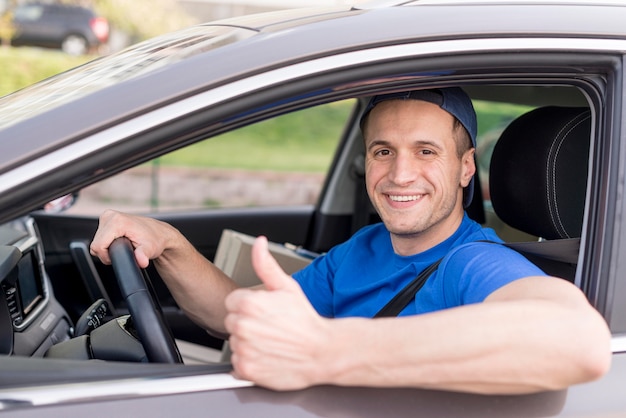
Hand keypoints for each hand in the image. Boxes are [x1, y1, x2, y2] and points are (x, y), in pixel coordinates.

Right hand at [90, 209, 178, 267]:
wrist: (159, 233)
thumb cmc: (155, 240)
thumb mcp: (150, 249)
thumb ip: (144, 255)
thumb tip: (141, 261)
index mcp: (117, 221)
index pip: (98, 246)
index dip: (106, 256)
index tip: (120, 256)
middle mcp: (110, 216)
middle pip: (96, 244)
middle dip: (107, 252)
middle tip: (124, 251)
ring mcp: (108, 216)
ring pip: (97, 240)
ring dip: (107, 247)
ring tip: (123, 245)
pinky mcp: (107, 218)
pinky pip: (99, 236)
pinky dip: (107, 241)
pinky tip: (119, 241)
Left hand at [224, 236, 330, 389]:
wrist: (323, 351)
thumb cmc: (306, 320)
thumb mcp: (287, 286)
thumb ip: (266, 264)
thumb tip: (259, 244)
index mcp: (249, 303)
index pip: (232, 303)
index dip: (249, 307)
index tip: (265, 313)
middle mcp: (243, 326)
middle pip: (231, 322)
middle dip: (247, 324)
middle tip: (270, 328)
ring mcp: (244, 348)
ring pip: (234, 343)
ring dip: (248, 344)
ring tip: (271, 342)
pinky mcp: (246, 369)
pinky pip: (237, 364)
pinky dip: (249, 362)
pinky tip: (267, 356)